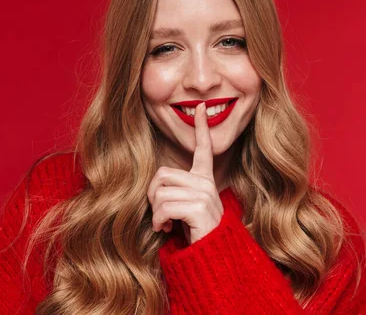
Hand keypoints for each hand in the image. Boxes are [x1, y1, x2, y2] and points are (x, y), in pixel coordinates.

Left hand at [147, 102, 223, 244]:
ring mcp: (204, 194)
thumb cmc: (195, 232)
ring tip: (164, 223)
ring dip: (155, 212)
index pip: (203, 149)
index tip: (201, 108)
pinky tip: (166, 229)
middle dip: (152, 195)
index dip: (201, 128)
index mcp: (204, 179)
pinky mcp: (198, 207)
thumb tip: (155, 187)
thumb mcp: (184, 207)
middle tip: (158, 212)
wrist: (212, 257)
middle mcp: (206, 183)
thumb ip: (175, 191)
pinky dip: (158, 221)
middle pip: (162, 174)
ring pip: (160, 193)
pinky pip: (164, 207)